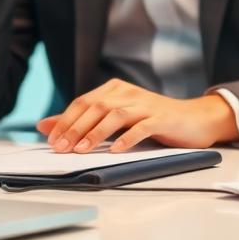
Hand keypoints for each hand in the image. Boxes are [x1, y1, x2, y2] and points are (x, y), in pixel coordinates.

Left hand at [36, 80, 238, 153]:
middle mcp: (128, 93)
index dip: (65, 121)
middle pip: (96, 107)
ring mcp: (146, 105)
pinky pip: (142, 127)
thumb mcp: (115, 119)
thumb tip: (44, 126)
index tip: (51, 141)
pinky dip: (127, 138)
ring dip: (96, 133)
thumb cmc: (152, 120)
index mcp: (114, 89)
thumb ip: (81, 121)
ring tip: (82, 150)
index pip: (83, 102)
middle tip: (61, 148)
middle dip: (75, 128)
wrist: (194, 119)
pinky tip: (115, 150)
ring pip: (116, 115)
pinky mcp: (162, 118)